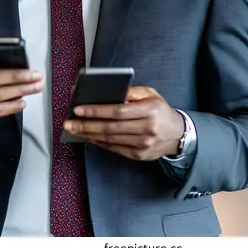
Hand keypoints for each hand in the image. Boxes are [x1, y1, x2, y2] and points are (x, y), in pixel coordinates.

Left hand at [63, 86, 183, 161]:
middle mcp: (146, 129)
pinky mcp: (138, 155)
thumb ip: (131, 92)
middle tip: (68, 122)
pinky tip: (88, 137)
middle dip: (86, 125)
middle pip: (110, 127)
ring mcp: (142, 145)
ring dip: (89, 134)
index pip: (117, 111)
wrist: (178, 135)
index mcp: (149, 111)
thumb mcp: (151, 94)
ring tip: (73, 129)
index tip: (78, 108)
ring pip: (110, 140)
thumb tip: (108, 93)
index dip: (96, 110)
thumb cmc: (161, 111)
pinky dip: (99, 143)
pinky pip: (114, 149)